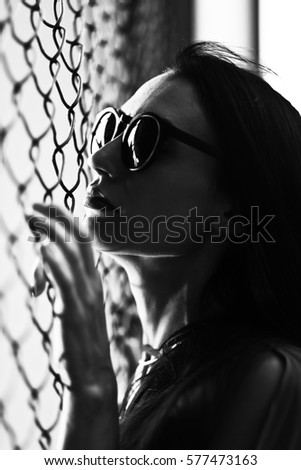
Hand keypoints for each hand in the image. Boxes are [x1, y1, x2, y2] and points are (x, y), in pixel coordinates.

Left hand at [31, 203, 115, 399]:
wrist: (92, 375)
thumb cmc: (81, 343)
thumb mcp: (74, 309)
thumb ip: (64, 287)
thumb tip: (47, 272)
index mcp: (93, 283)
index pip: (84, 244)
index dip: (68, 222)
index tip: (50, 208)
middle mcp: (91, 285)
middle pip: (78, 243)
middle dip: (57, 220)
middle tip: (35, 205)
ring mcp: (84, 297)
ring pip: (70, 256)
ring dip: (50, 234)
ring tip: (31, 219)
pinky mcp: (73, 311)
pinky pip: (64, 281)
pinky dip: (53, 261)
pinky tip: (40, 246)